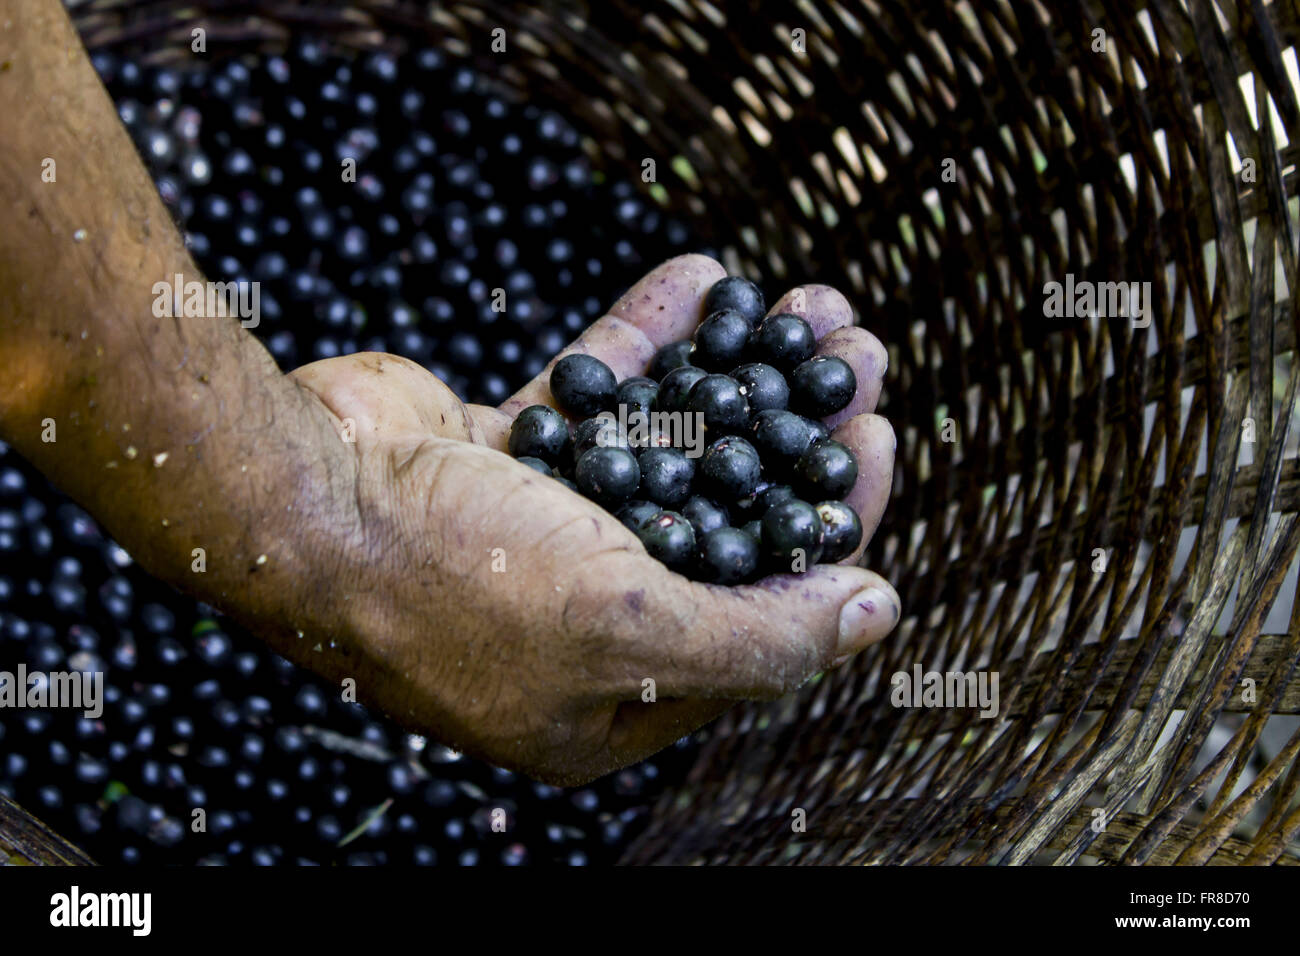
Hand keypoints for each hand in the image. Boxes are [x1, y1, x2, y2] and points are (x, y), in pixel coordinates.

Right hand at [290, 254, 898, 784]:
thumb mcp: (625, 630)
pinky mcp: (501, 456)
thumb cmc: (453, 587)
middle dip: (794, 432)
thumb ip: (759, 635)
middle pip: (723, 516)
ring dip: (738, 372)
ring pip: (667, 446)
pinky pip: (595, 394)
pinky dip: (646, 339)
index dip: (828, 525)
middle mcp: (582, 620)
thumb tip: (879, 615)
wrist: (291, 497)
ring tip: (810, 303)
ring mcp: (538, 533)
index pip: (759, 613)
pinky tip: (704, 280)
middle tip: (856, 353)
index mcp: (617, 696)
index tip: (877, 439)